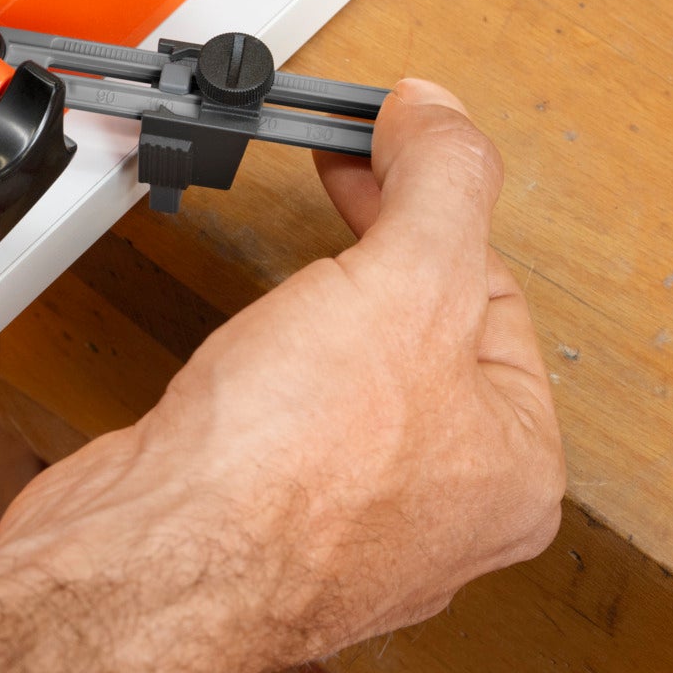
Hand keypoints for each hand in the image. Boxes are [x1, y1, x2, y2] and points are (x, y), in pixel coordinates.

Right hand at [0, 78, 563, 672]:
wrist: (155, 559)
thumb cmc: (289, 469)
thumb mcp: (406, 279)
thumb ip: (438, 180)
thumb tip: (442, 113)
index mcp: (516, 462)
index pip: (494, 289)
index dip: (434, 202)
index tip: (385, 144)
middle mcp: (448, 504)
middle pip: (427, 329)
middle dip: (377, 249)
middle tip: (340, 181)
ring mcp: (355, 518)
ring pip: (356, 374)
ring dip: (324, 308)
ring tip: (298, 267)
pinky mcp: (267, 519)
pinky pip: (291, 415)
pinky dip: (271, 366)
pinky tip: (245, 354)